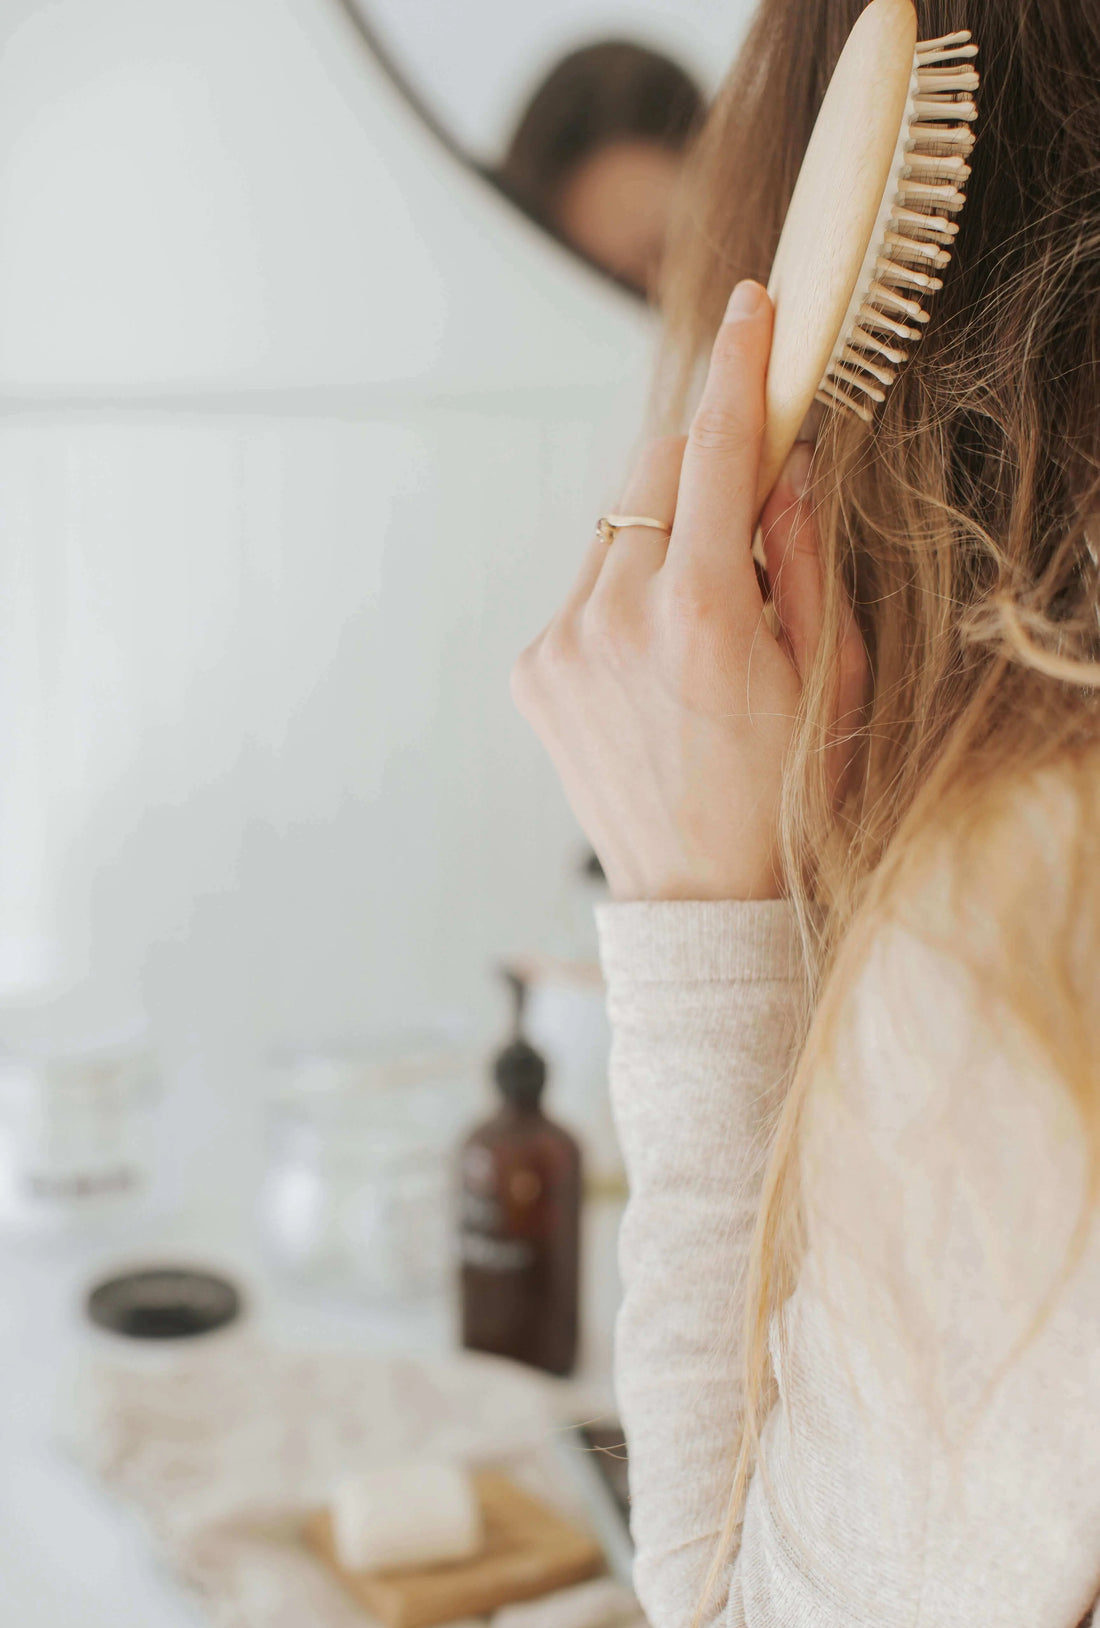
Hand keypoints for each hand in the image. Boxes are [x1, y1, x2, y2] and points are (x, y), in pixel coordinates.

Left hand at [511, 280, 867, 903]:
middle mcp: (613, 617)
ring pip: (616, 534)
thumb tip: (780, 465)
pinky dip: (624, 598)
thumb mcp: (832, 670)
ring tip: (699, 633)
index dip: (739, 370)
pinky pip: (586, 591)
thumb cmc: (785, 790)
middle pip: (651, 472)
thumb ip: (804, 553)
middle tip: (747, 519)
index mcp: (701, 612)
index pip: (715, 451)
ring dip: (662, 544)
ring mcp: (559, 645)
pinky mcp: (531, 671)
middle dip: (700, 469)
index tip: (753, 311)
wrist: (703, 898)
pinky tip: (656, 668)